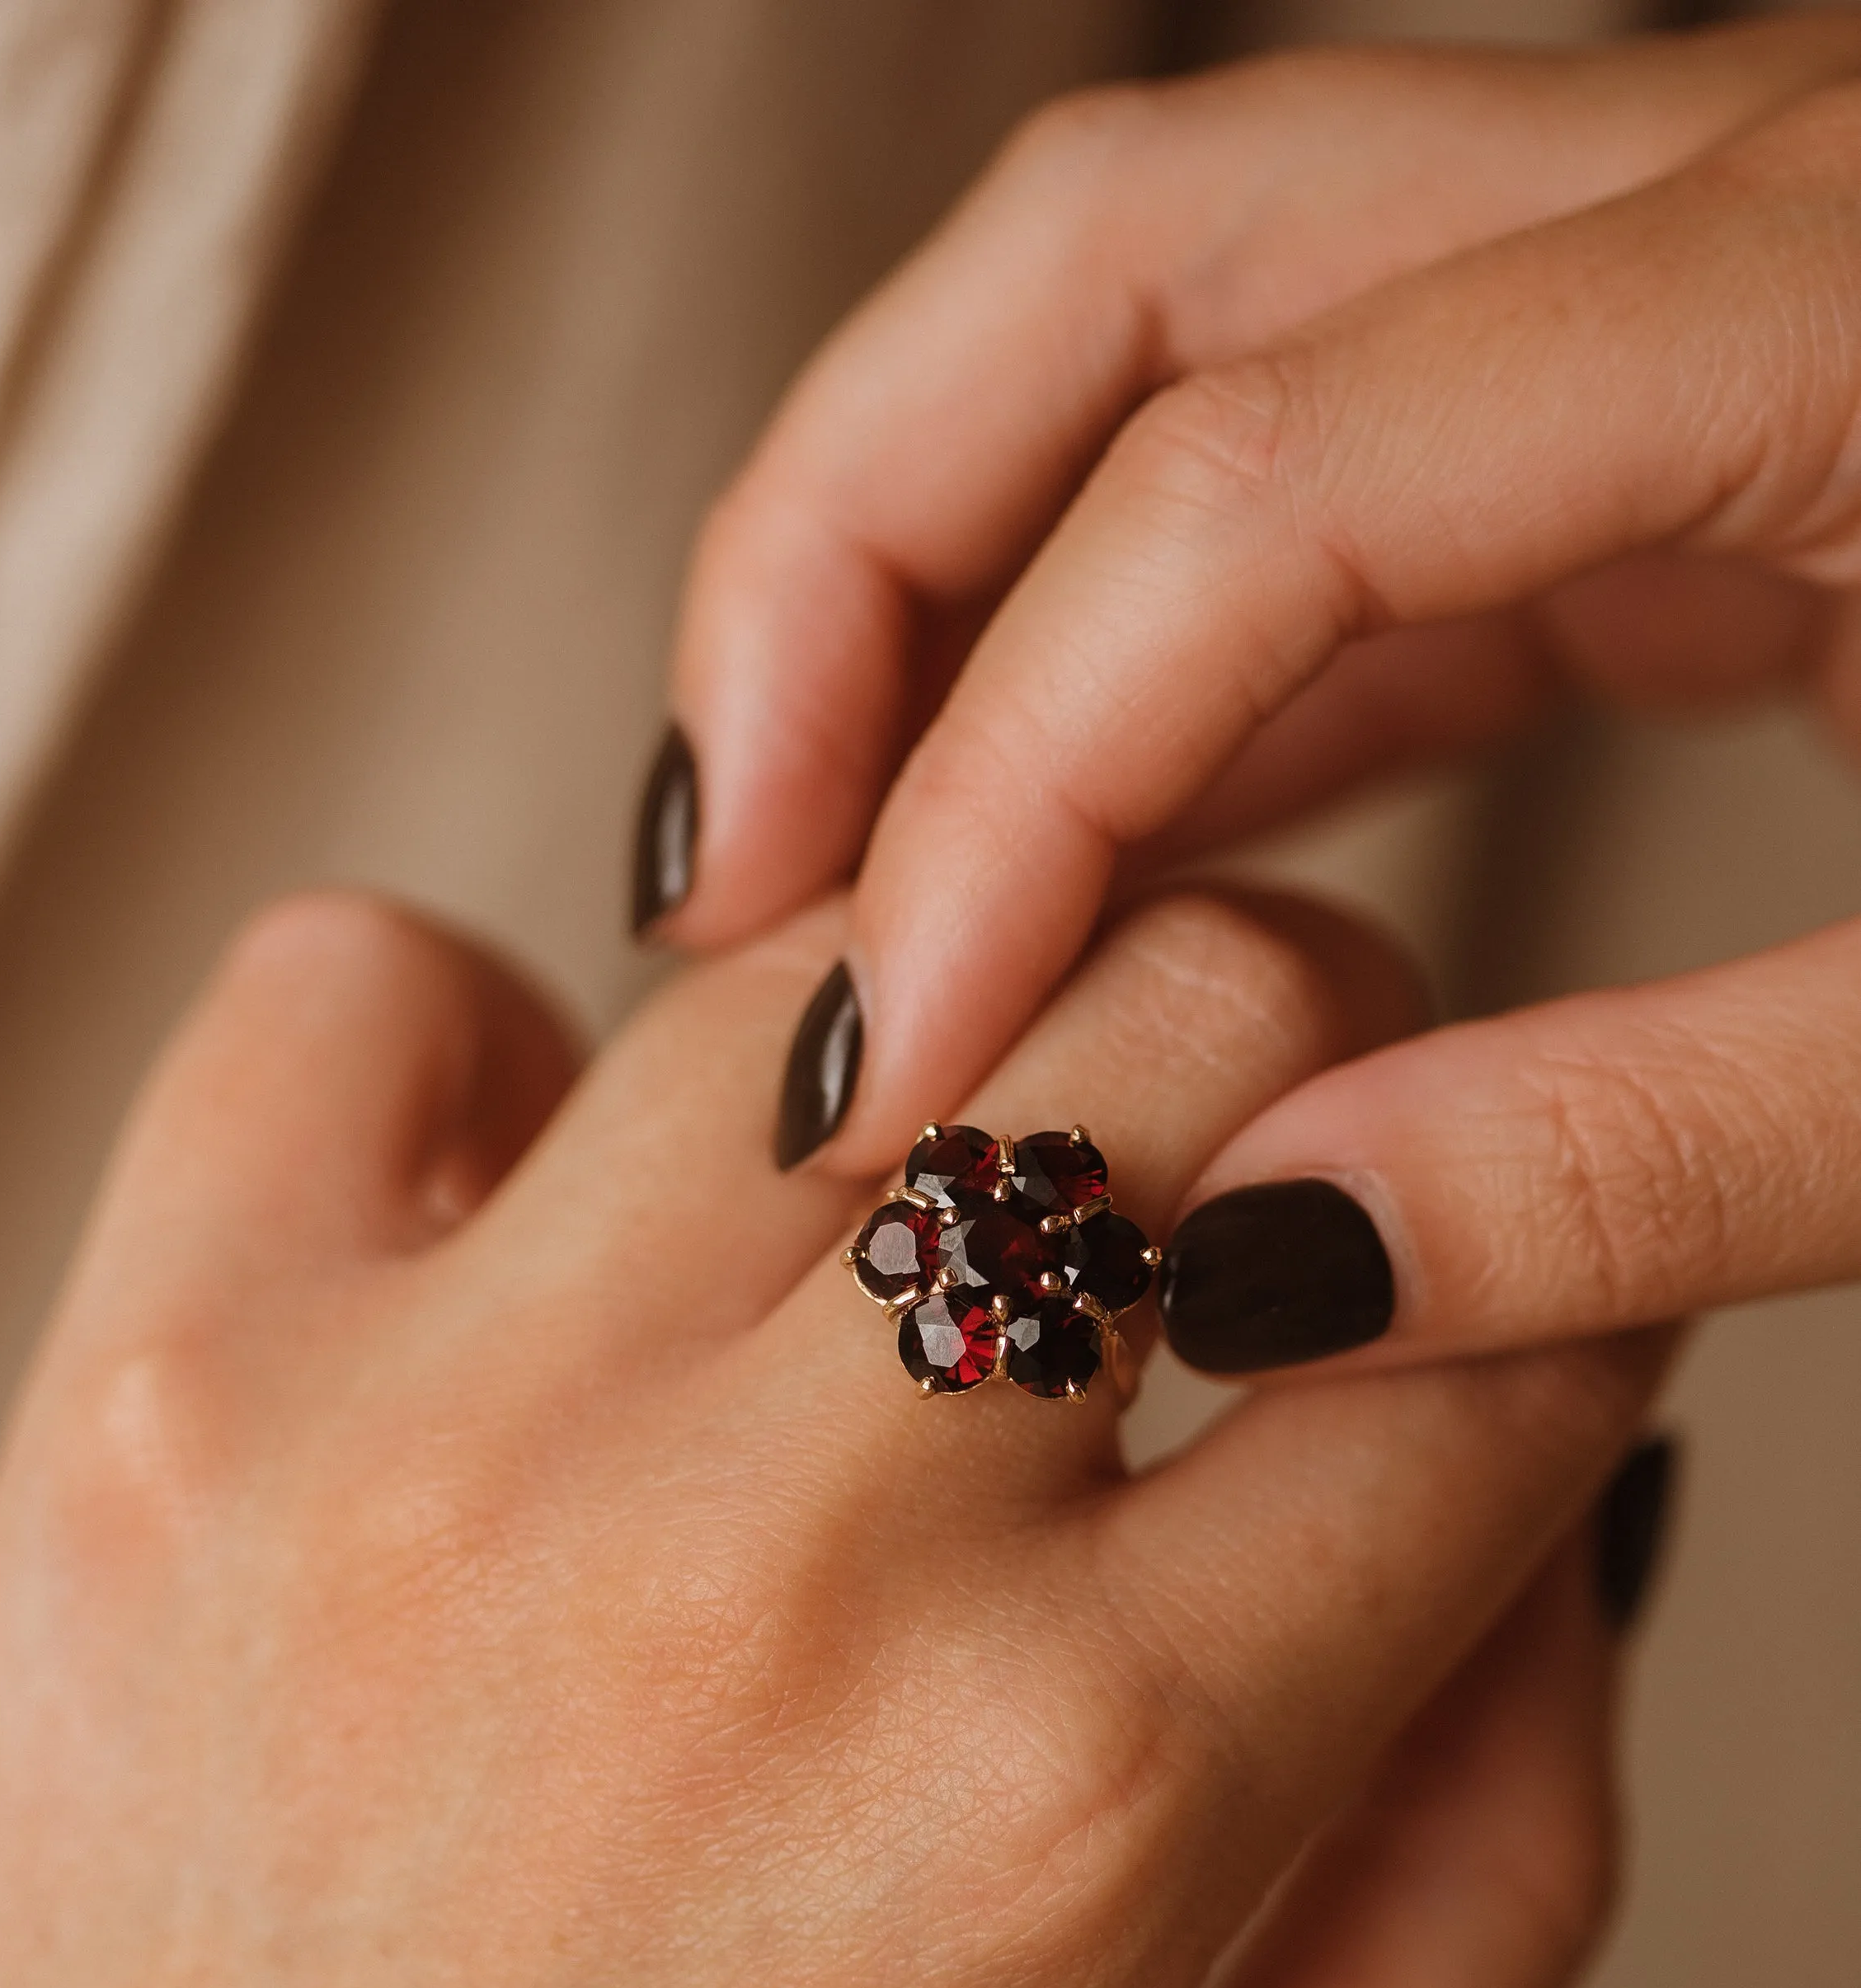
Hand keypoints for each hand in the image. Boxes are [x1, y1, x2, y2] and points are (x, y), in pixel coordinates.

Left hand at [0, 888, 1663, 1987]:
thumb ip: (1484, 1877)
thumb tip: (1552, 1489)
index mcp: (1067, 1792)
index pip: (1467, 1351)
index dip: (1507, 1293)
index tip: (1426, 1314)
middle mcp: (767, 1562)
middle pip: (1188, 1020)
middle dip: (1282, 1049)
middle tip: (1203, 1167)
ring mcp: (435, 1431)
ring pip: (820, 962)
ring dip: (913, 1038)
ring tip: (869, 1213)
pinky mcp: (170, 1375)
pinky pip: (358, 983)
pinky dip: (476, 1031)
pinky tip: (525, 1210)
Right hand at [652, 15, 1860, 1369]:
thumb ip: (1647, 1161)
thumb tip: (1251, 1283)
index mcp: (1844, 292)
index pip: (1255, 485)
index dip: (1016, 779)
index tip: (905, 1067)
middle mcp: (1718, 197)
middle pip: (1119, 253)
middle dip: (852, 544)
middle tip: (743, 873)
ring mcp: (1679, 274)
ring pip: (1172, 321)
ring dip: (949, 577)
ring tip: (829, 866)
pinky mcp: (1677, 400)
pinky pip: (1309, 466)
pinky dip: (1132, 650)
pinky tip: (1065, 860)